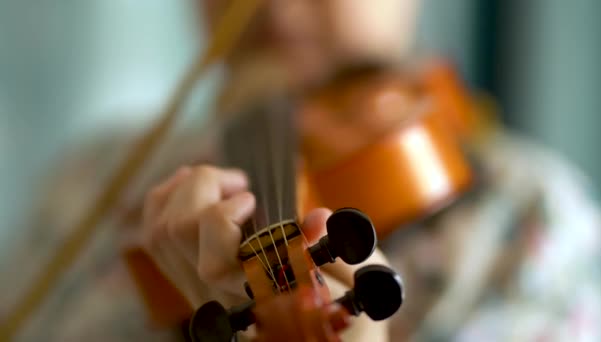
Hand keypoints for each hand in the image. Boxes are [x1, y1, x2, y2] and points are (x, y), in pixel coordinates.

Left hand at [141, 164, 389, 339]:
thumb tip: (318, 217)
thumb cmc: (347, 314)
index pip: (216, 263)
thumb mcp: (363, 286)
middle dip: (204, 189)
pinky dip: (165, 201)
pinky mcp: (189, 280)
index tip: (252, 199)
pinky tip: (191, 187)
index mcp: (263, 299)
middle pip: (179, 235)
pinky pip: (154, 237)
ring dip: (185, 190)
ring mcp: (200, 291)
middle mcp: (222, 299)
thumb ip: (345, 253)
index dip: (222, 220)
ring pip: (161, 233)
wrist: (316, 339)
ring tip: (225, 182)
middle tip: (241, 184)